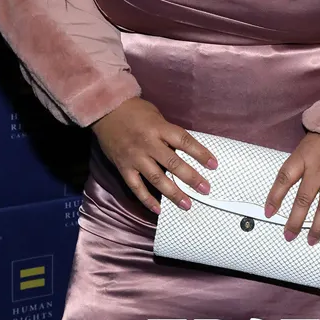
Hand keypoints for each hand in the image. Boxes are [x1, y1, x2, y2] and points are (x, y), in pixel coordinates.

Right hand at [92, 97, 217, 214]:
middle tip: (205, 189)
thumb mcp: (156, 116)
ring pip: (157, 179)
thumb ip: (168, 133)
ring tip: (187, 204)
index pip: (184, 142)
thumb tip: (184, 150)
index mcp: (159, 128)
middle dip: (191, 178)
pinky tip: (158, 209)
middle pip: (173, 163)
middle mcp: (148, 144)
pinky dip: (147, 200)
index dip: (200, 153)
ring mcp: (135, 157)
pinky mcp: (123, 167)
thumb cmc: (134, 110)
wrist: (106, 110)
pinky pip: (136, 187)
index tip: (213, 165)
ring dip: (173, 193)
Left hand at [264, 131, 319, 244]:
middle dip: (294, 222)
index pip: (283, 178)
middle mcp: (317, 171)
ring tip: (312, 240)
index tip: (268, 212)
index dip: (274, 197)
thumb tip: (292, 179)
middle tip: (289, 236)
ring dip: (317, 227)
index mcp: (303, 157)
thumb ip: (302, 161)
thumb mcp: (309, 142)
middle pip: (302, 200)